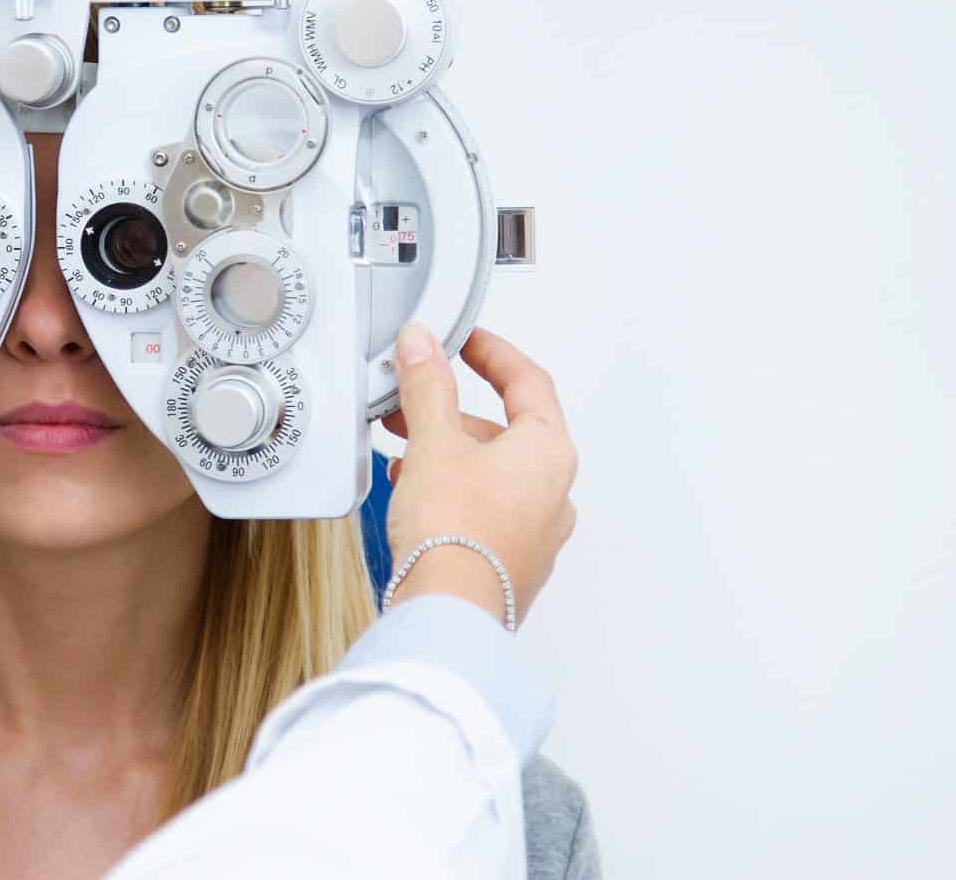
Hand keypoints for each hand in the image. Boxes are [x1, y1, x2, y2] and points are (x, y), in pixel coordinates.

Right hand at [379, 324, 577, 623]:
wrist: (447, 614)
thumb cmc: (454, 533)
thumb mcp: (433, 441)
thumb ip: (427, 386)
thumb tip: (424, 344)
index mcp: (549, 453)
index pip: (528, 382)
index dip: (493, 354)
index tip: (465, 341)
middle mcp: (553, 493)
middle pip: (505, 430)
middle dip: (452, 412)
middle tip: (412, 401)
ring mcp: (535, 533)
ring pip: (490, 473)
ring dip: (447, 455)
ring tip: (403, 454)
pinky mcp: (509, 564)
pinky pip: (483, 511)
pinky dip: (450, 493)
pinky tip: (413, 496)